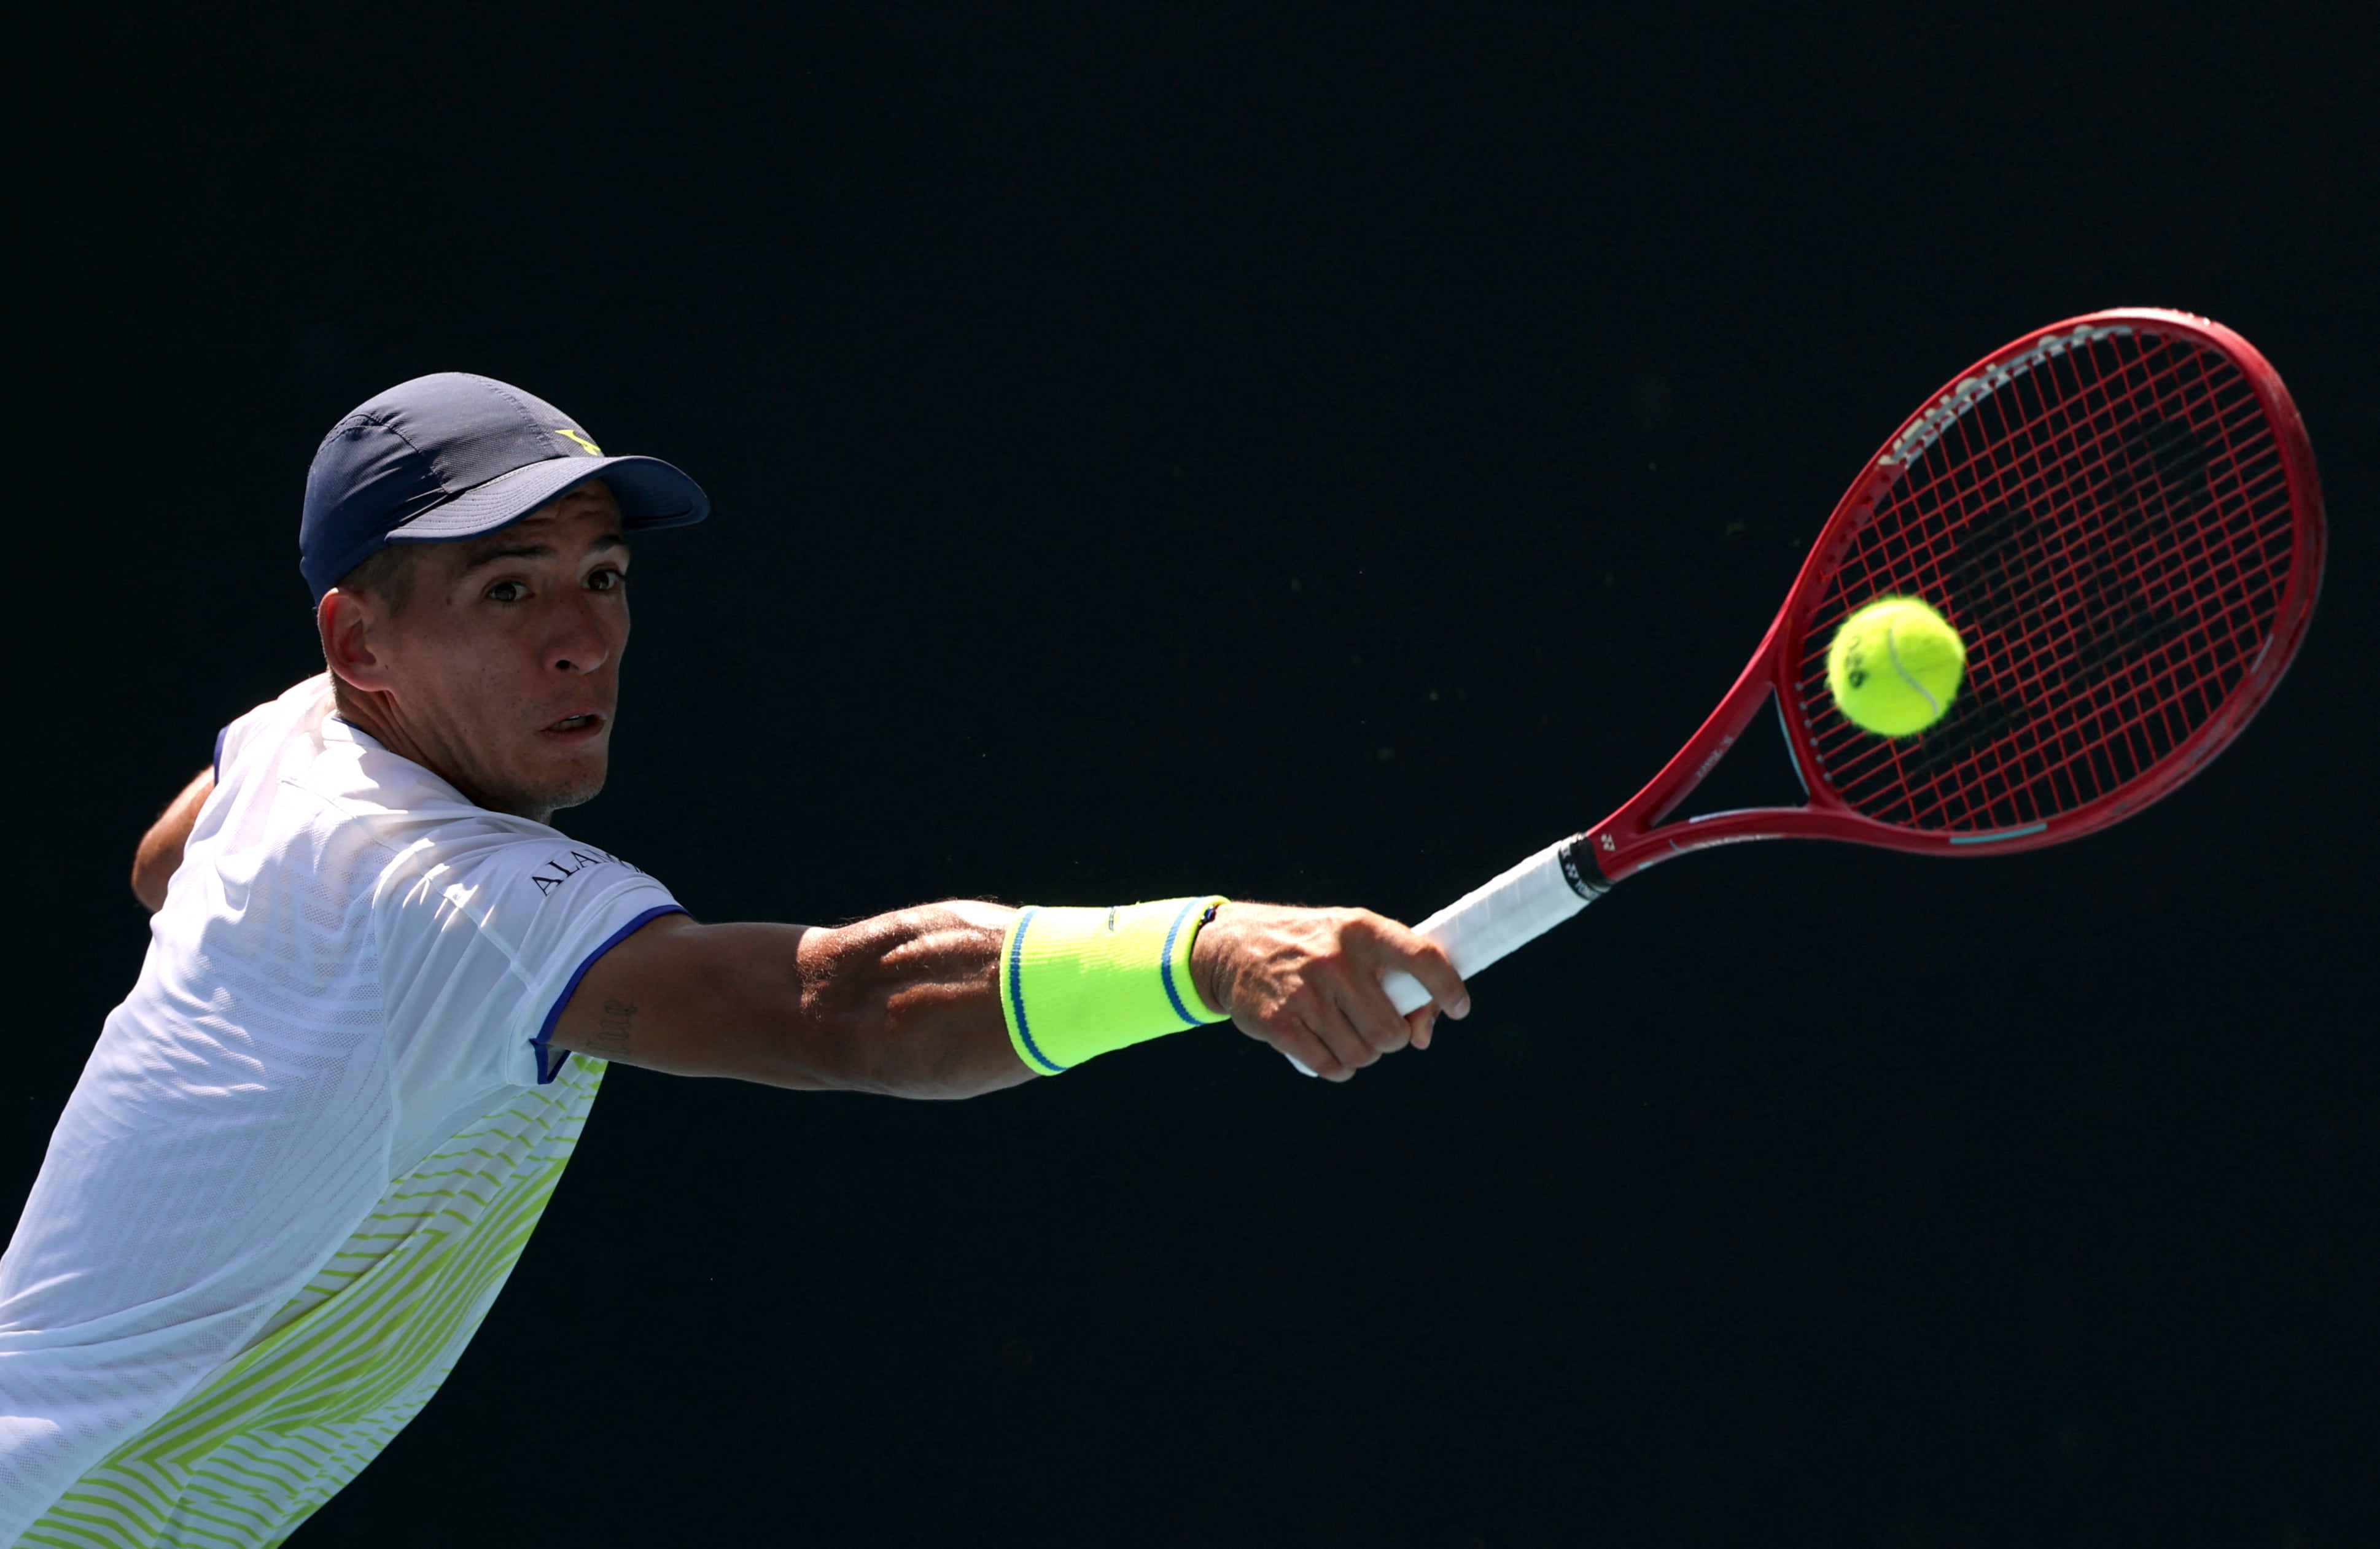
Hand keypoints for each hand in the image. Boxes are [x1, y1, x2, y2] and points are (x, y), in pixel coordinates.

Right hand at [1189, 902, 1469, 1081]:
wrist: (1234, 947)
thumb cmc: (1312, 948)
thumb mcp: (1351, 942)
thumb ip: (1396, 978)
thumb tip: (1424, 1034)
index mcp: (1361, 930)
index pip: (1422, 958)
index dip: (1448, 987)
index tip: (1460, 1008)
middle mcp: (1335, 959)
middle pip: (1391, 1030)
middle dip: (1391, 1039)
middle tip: (1376, 1028)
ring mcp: (1305, 993)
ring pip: (1362, 1054)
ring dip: (1361, 1055)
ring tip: (1346, 1035)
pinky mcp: (1279, 1023)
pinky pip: (1329, 1067)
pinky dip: (1336, 1068)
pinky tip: (1328, 1051)